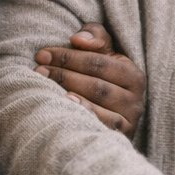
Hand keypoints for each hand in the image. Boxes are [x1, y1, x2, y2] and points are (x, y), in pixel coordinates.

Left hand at [35, 22, 145, 136]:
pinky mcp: (121, 137)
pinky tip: (64, 102)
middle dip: (63, 73)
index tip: (43, 54)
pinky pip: (101, 122)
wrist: (115, 121)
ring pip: (97, 100)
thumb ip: (96, 37)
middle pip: (95, 82)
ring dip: (67, 89)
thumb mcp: (106, 56)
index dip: (69, 56)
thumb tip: (78, 39)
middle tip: (39, 69)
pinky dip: (83, 110)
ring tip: (42, 84)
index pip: (98, 62)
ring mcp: (129, 119)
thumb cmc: (104, 82)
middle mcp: (135, 98)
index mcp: (133, 75)